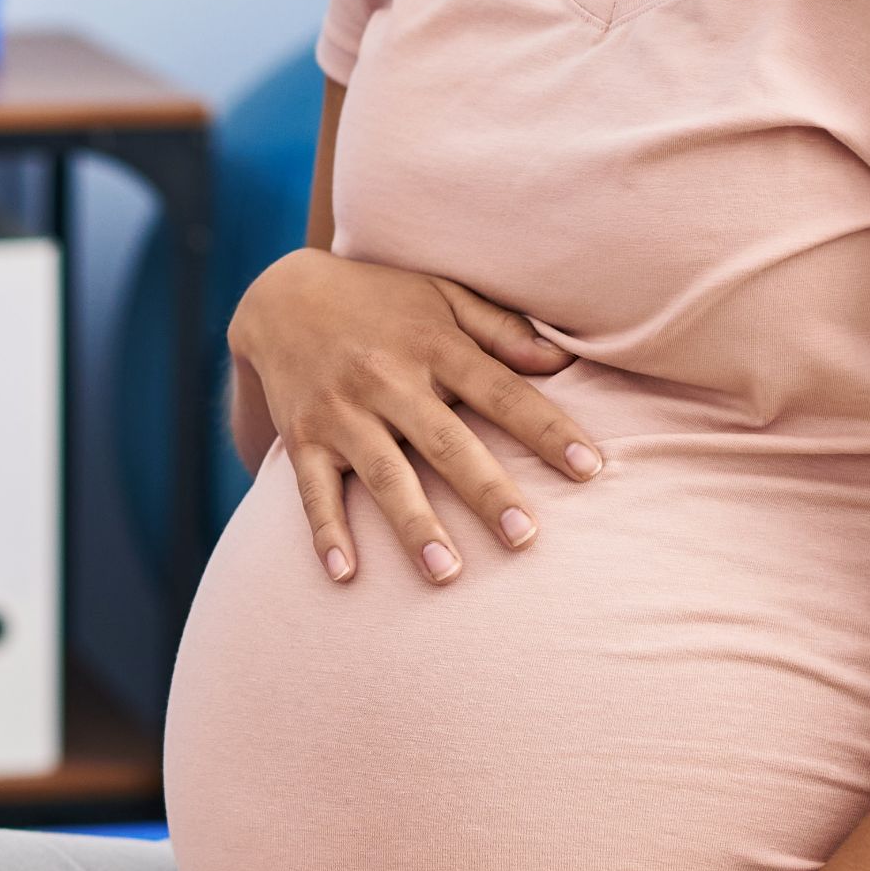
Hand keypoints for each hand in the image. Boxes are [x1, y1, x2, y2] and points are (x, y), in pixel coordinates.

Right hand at [227, 249, 603, 585]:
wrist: (280, 295)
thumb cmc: (382, 301)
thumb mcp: (443, 295)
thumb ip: (501, 329)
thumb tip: (561, 362)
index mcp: (434, 345)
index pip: (502, 391)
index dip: (546, 429)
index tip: (590, 468)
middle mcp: (388, 379)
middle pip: (446, 441)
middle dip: (486, 491)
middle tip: (525, 538)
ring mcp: (342, 411)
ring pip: (383, 474)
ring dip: (414, 525)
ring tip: (446, 574)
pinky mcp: (303, 437)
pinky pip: (313, 491)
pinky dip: (327, 533)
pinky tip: (346, 575)